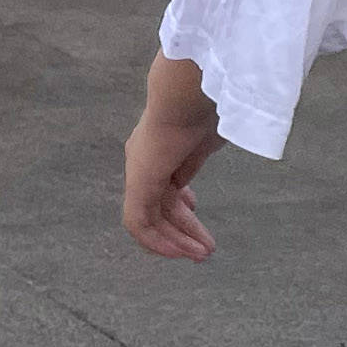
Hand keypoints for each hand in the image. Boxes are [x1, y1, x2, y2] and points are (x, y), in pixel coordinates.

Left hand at [123, 54, 222, 259]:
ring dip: (177, 240)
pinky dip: (157, 241)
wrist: (193, 91)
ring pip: (152, 218)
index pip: (163, 184)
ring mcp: (139, 172)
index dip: (179, 203)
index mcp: (160, 147)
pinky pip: (139, 222)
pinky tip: (179, 252)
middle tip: (204, 250)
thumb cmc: (207, 105)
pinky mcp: (139, 183)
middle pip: (161, 204)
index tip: (196, 210)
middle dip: (183, 230)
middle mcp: (144, 160)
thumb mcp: (205, 137)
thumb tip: (184, 181)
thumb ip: (194, 159)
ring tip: (203, 254)